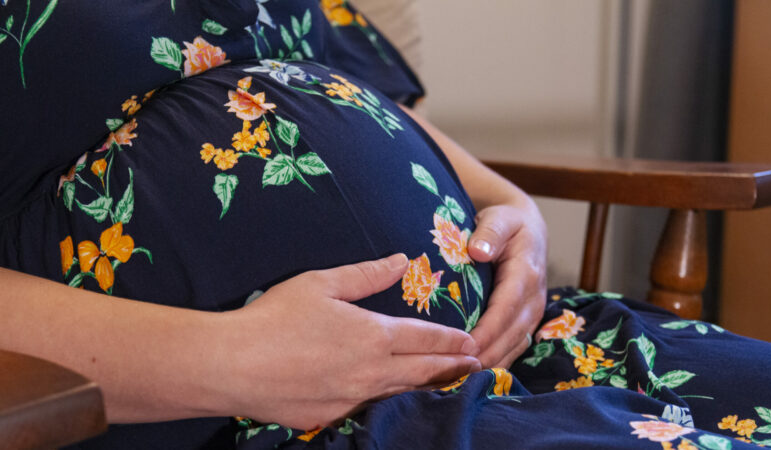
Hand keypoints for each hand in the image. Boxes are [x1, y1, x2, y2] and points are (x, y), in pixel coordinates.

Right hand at [216, 254, 480, 429]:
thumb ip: (366, 274)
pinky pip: (366, 408)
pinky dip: (385, 402)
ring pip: (399, 394)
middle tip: (476, 366)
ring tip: (445, 384)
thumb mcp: (322, 283)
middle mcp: (371, 371)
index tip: (472, 342)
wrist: (232, 365)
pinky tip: (389, 399)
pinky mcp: (329, 417)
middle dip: (452, 368)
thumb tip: (402, 260)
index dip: (451, 340)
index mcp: (373, 335)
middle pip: (423, 371)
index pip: (426, 338)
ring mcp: (351, 399)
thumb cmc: (275, 317)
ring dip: (426, 387)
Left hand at [468, 200, 546, 367]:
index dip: (487, 331)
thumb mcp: (498, 219)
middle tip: (455, 372)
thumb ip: (489, 233)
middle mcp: (534, 298)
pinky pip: (514, 347)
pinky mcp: (527, 321)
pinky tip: (473, 375)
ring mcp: (533, 313)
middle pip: (511, 335)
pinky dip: (496, 362)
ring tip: (461, 379)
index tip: (465, 347)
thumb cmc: (506, 223)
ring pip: (514, 346)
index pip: (506, 309)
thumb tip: (478, 251)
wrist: (527, 229)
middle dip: (486, 355)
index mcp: (526, 274)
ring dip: (490, 364)